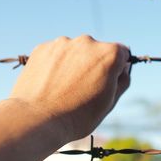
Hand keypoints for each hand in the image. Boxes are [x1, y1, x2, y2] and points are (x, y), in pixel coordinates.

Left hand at [10, 35, 130, 141]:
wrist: (37, 119)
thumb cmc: (79, 115)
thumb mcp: (110, 102)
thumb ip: (122, 80)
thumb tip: (124, 67)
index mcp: (109, 54)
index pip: (122, 53)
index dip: (118, 68)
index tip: (108, 82)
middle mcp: (87, 42)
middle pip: (98, 50)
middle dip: (95, 64)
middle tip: (85, 88)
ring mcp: (63, 43)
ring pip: (76, 51)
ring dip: (76, 63)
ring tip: (65, 88)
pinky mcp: (43, 48)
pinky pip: (57, 54)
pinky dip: (57, 64)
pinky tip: (52, 83)